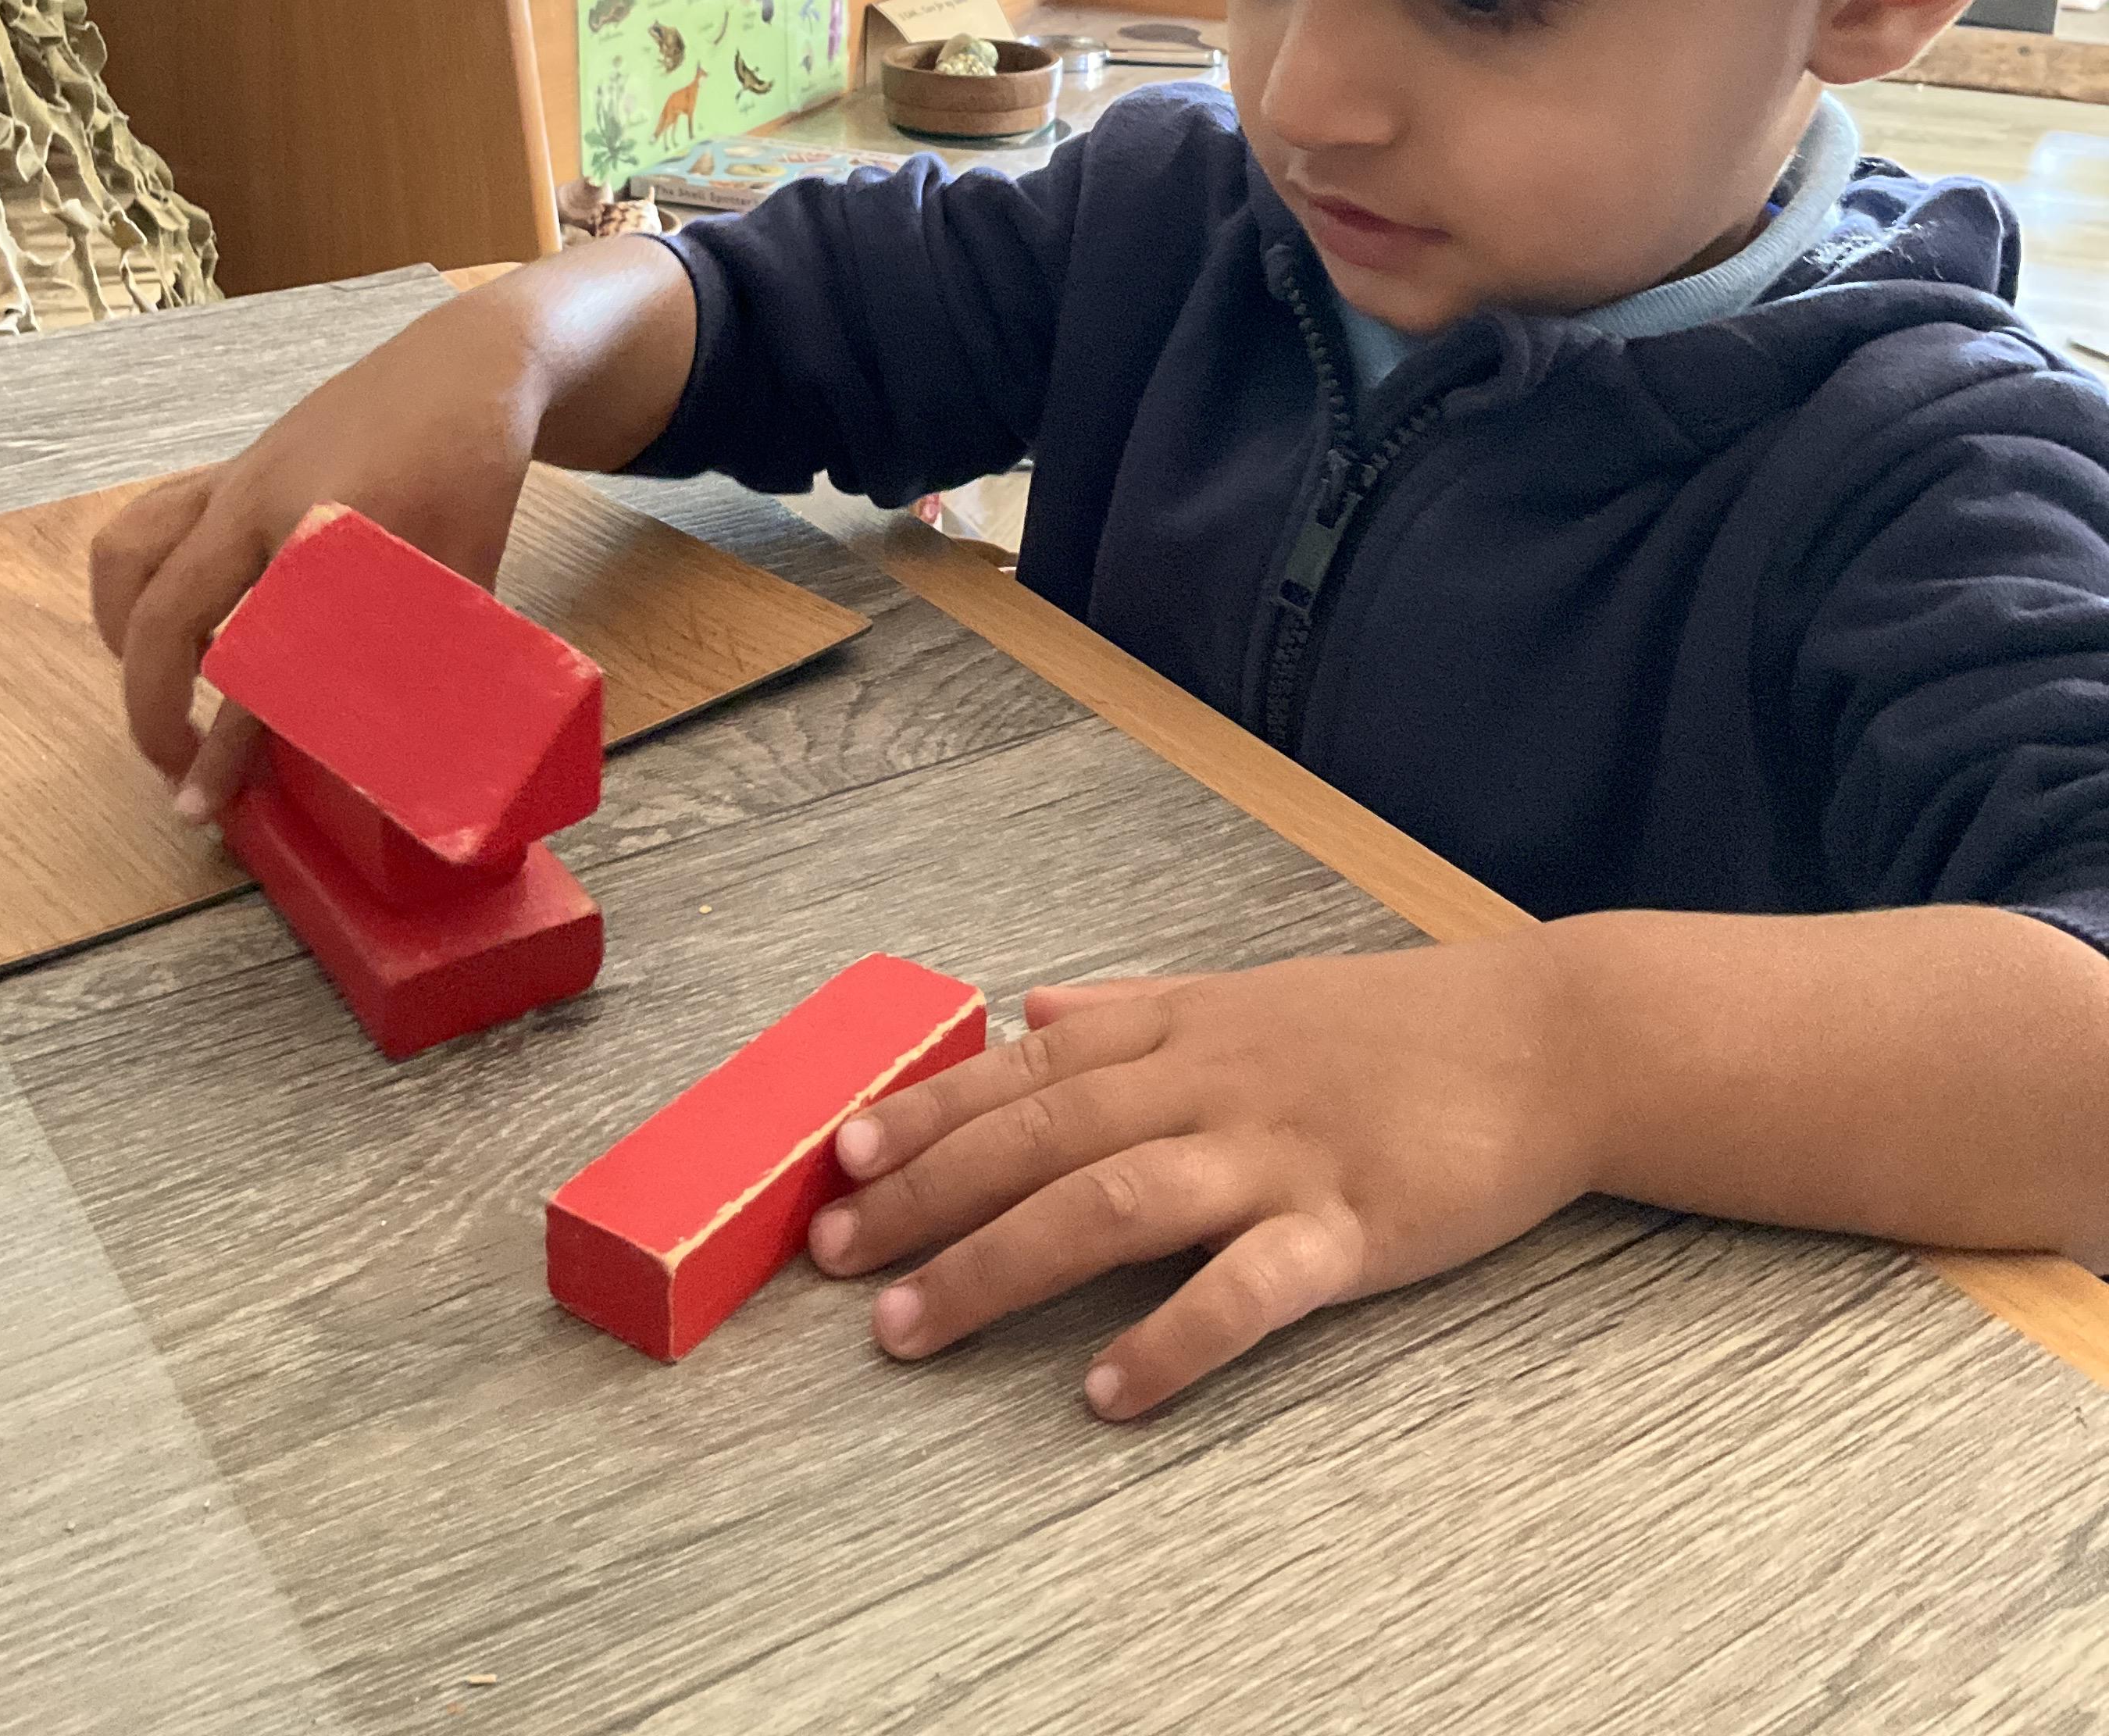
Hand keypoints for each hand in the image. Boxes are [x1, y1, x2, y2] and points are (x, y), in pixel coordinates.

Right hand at [91, 277, 549, 812]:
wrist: (466, 365)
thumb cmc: (471, 472)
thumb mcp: (466, 578)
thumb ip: (434, 671)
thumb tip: (420, 781)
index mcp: (320, 531)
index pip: (257, 662)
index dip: (226, 746)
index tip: (205, 807)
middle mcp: (255, 501)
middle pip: (163, 609)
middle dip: (152, 701)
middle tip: (177, 768)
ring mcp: (234, 476)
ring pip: (131, 551)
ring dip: (126, 629)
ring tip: (161, 691)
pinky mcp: (231, 466)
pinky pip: (155, 523)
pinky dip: (146, 581)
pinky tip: (189, 624)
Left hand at [807, 943, 1590, 1416]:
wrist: (1552, 1039)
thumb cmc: (1399, 1025)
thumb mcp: (1253, 992)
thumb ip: (1139, 1004)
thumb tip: (1036, 1005)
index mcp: (1186, 1026)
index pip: (1029, 1067)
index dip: (930, 1110)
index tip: (843, 1152)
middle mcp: (1211, 1082)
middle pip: (1040, 1137)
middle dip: (924, 1195)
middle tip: (831, 1253)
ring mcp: (1277, 1153)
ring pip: (1108, 1202)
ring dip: (997, 1265)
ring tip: (909, 1327)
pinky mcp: (1349, 1225)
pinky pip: (1244, 1287)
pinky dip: (1169, 1339)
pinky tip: (1104, 1391)